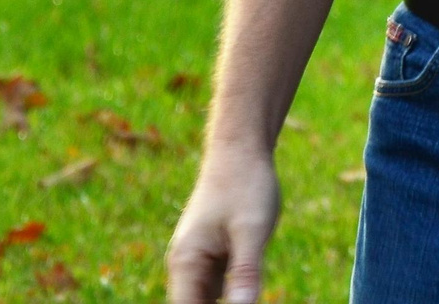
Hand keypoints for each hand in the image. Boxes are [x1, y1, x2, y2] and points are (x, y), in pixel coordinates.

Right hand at [166, 147, 281, 303]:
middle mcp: (187, 265)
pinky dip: (234, 298)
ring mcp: (201, 262)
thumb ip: (246, 271)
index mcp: (186, 261)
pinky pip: (221, 290)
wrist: (242, 149)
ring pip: (209, 302)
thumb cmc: (245, 184)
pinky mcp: (217, 258)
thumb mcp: (251, 229)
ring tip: (248, 291)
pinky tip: (250, 293)